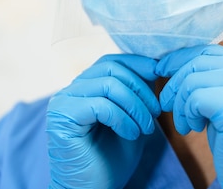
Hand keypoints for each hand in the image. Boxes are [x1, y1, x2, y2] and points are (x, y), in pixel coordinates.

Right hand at [46, 54, 160, 188]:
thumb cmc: (110, 161)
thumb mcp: (131, 120)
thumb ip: (137, 94)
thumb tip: (154, 66)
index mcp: (85, 88)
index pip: (111, 62)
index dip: (137, 63)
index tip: (159, 74)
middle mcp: (70, 90)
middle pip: (110, 68)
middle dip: (140, 88)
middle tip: (156, 112)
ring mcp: (63, 102)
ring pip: (108, 85)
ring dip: (135, 106)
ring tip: (146, 129)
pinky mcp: (62, 117)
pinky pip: (100, 105)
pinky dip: (122, 118)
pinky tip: (131, 134)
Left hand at [156, 45, 222, 188]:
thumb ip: (212, 80)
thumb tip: (172, 62)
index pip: (211, 51)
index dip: (182, 58)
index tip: (162, 69)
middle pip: (200, 61)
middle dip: (175, 82)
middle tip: (165, 103)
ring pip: (193, 79)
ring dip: (180, 104)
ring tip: (186, 124)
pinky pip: (194, 97)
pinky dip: (187, 114)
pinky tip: (194, 129)